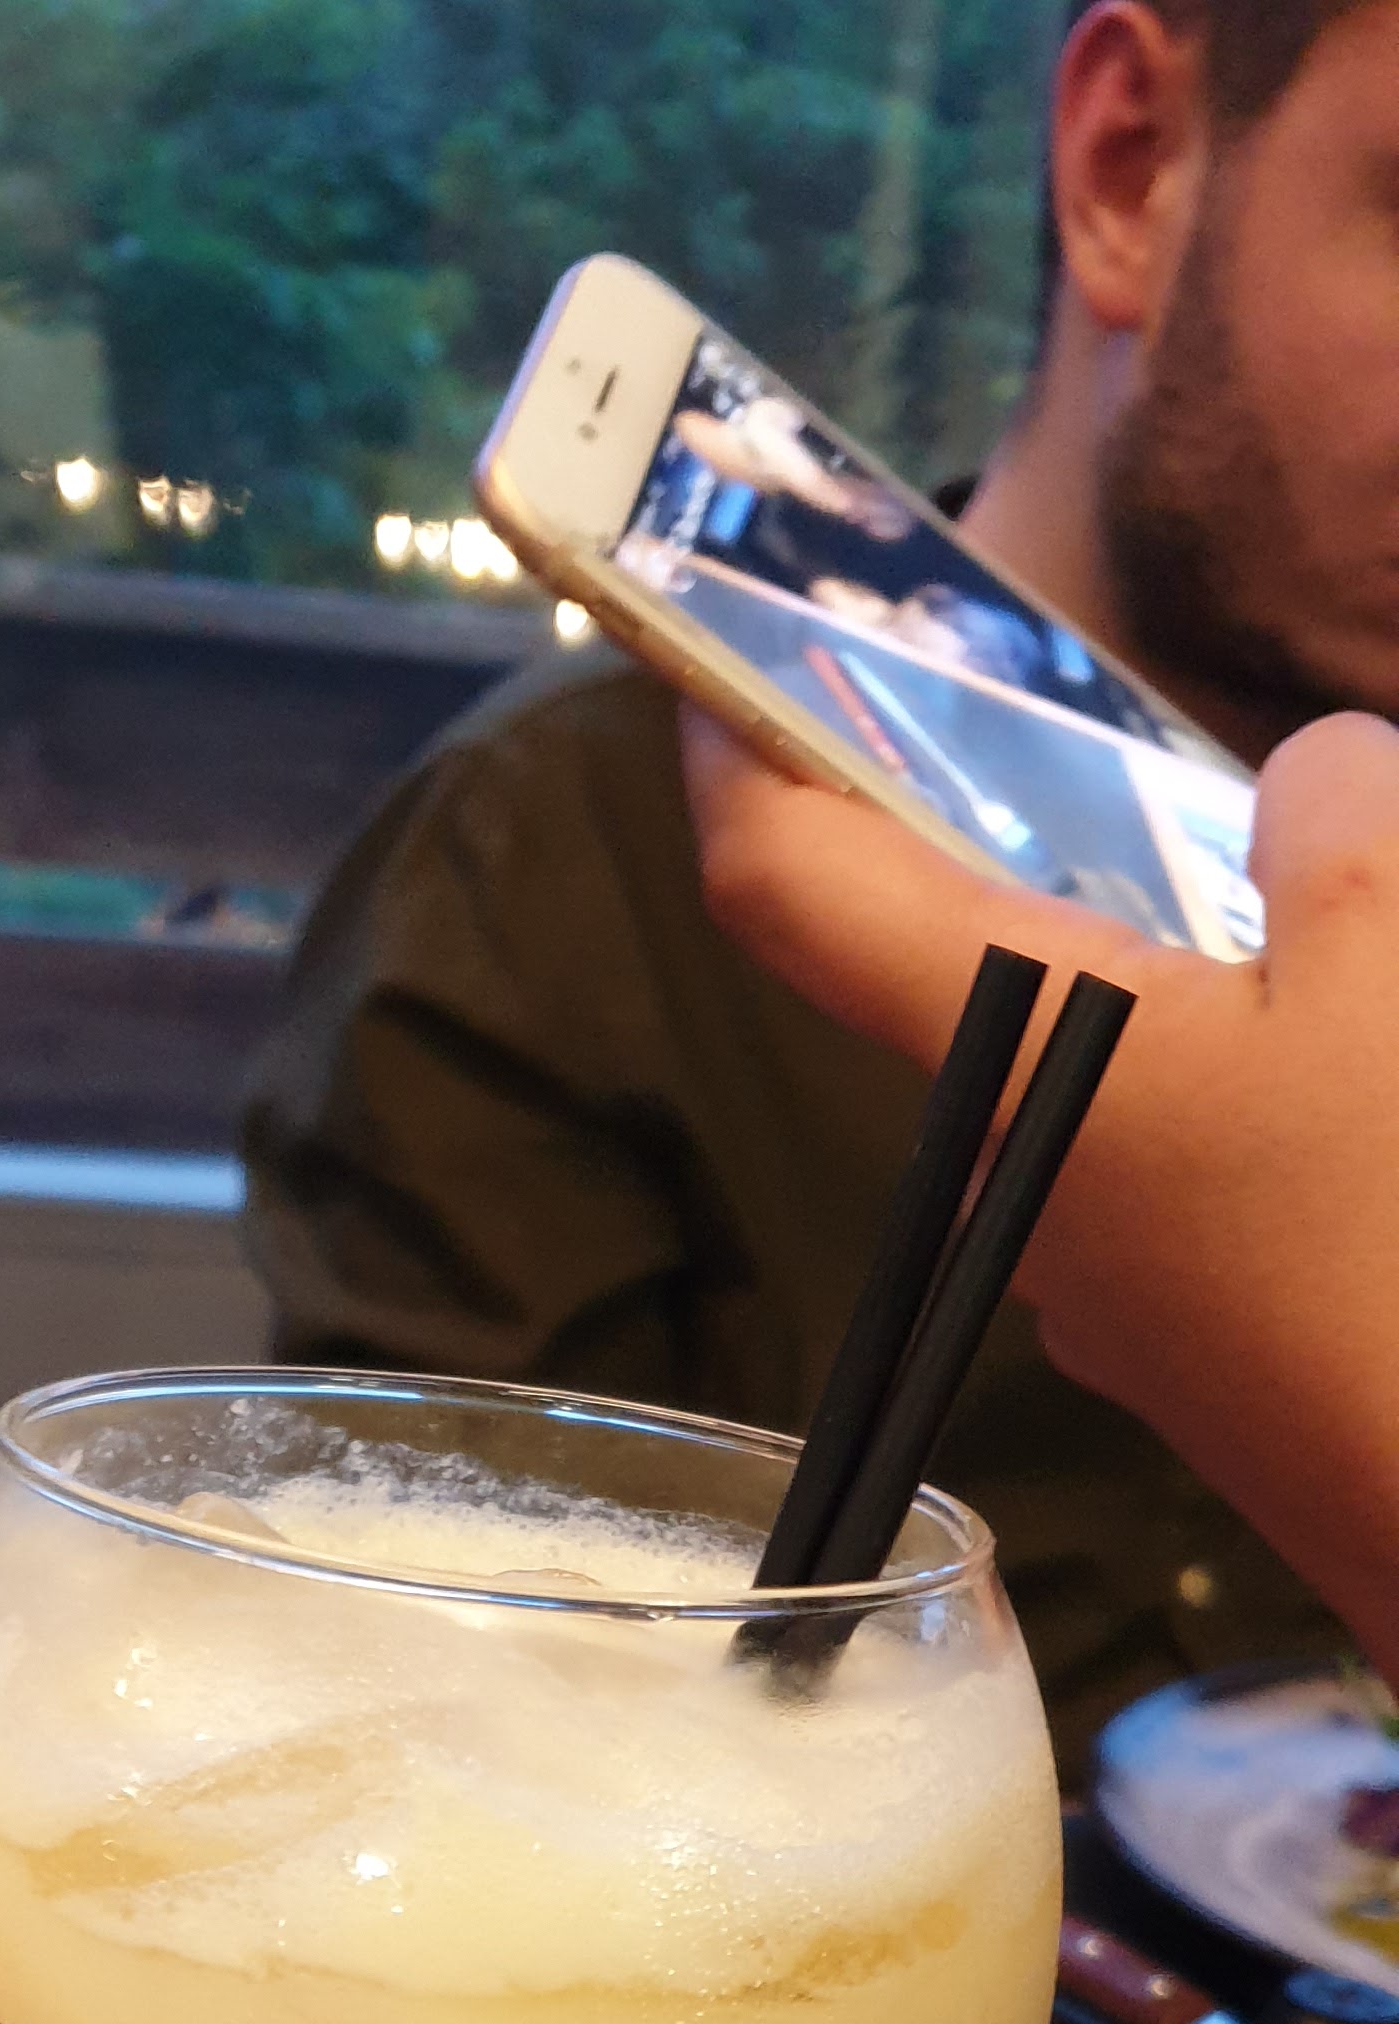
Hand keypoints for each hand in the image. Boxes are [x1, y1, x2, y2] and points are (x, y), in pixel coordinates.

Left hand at [681, 705, 1398, 1682]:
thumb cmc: (1398, 1236)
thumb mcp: (1395, 950)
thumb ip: (1335, 813)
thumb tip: (1307, 787)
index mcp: (1012, 1055)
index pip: (784, 885)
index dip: (732, 751)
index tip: (717, 661)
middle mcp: (1006, 1172)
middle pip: (975, 962)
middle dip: (1060, 852)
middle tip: (1148, 766)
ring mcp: (1087, 1274)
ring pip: (1103, 1062)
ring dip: (1193, 980)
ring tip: (1339, 951)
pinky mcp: (1175, 1339)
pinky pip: (1177, 1158)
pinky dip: (1249, 1086)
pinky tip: (1355, 1090)